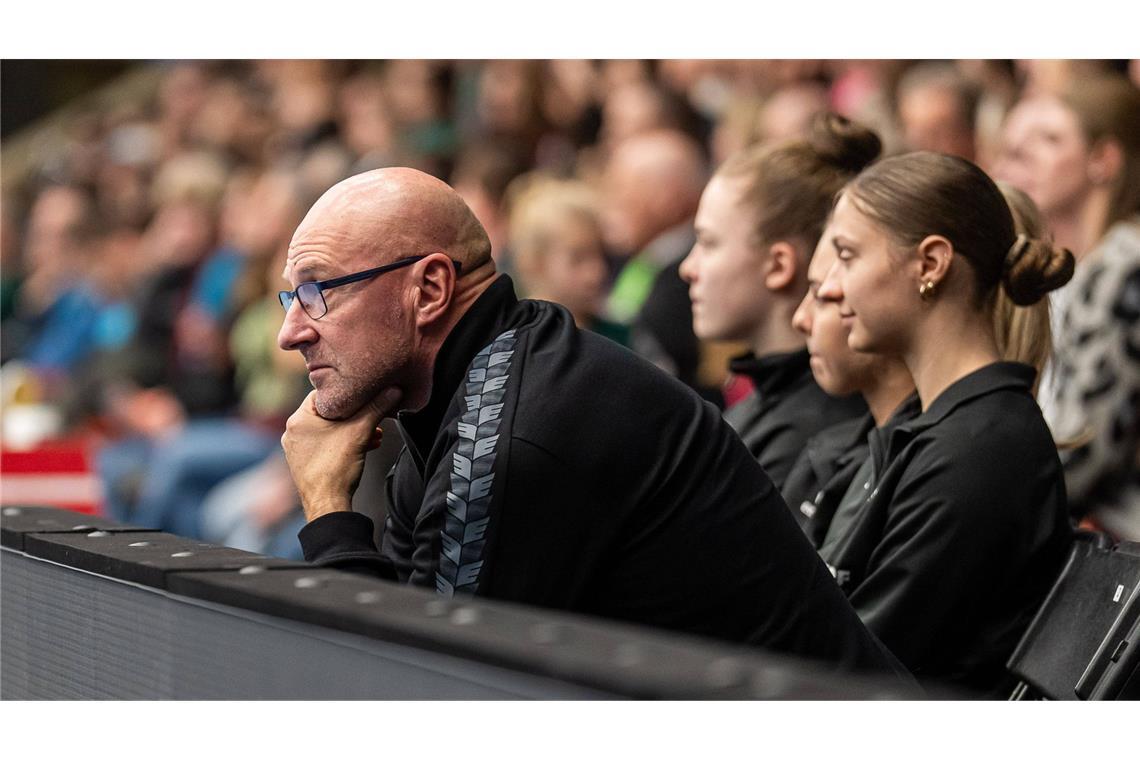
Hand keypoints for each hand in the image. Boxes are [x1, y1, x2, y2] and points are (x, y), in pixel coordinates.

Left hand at [281, 388, 400, 522]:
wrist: (327, 505)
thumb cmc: (336, 468)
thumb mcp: (360, 432)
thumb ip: (376, 408)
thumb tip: (393, 390)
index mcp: (299, 419)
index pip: (322, 393)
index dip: (345, 392)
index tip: (362, 394)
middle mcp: (293, 432)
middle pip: (328, 412)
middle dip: (353, 415)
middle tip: (371, 416)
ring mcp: (298, 449)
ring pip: (329, 430)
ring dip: (352, 430)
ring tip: (373, 434)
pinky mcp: (305, 463)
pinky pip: (326, 444)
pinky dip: (344, 443)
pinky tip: (365, 447)